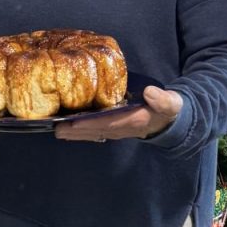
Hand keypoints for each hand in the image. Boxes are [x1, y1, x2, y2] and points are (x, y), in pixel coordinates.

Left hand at [57, 86, 182, 142]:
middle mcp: (121, 129)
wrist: (168, 120)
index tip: (73, 123)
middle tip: (56, 128)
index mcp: (133, 121)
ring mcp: (116, 130)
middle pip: (94, 131)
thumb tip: (150, 93)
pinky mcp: (113, 128)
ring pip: (92, 133)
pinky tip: (68, 128)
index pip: (108, 123)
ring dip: (75, 133)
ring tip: (57, 130)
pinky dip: (81, 131)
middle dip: (75, 130)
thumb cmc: (166, 109)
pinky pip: (94, 131)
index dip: (90, 124)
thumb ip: (163, 99)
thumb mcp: (170, 103)